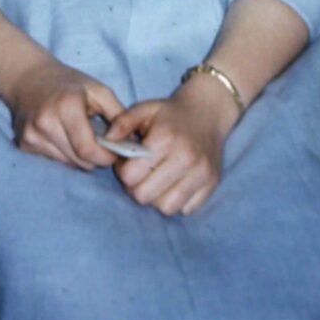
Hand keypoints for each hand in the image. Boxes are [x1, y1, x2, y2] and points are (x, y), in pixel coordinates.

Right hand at [7, 57, 124, 171]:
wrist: (28, 78)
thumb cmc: (69, 83)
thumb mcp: (98, 90)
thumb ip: (118, 115)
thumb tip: (132, 142)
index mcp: (66, 106)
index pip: (88, 149)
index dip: (105, 157)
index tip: (113, 153)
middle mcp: (45, 123)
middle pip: (79, 160)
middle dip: (95, 158)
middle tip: (100, 145)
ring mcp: (32, 135)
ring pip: (67, 164)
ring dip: (80, 157)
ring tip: (81, 137)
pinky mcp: (24, 144)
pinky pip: (54, 160)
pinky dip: (65, 154)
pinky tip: (64, 136)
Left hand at [103, 82, 238, 216]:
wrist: (208, 111)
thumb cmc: (171, 113)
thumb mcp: (144, 109)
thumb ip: (121, 123)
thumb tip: (106, 143)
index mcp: (165, 139)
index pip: (131, 176)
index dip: (123, 171)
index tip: (128, 163)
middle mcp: (185, 158)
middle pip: (145, 196)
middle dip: (136, 188)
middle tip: (140, 175)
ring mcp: (201, 173)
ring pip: (166, 207)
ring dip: (156, 198)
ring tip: (156, 182)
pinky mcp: (212, 184)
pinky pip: (186, 210)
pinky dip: (177, 202)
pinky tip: (174, 185)